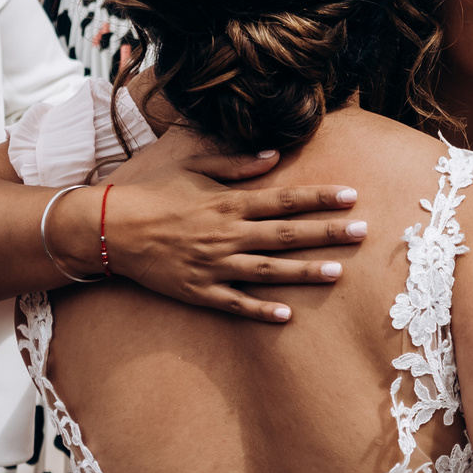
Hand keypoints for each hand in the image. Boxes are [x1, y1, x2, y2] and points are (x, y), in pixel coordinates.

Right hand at [96, 127, 368, 320]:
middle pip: (286, 235)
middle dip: (326, 233)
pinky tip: (287, 315)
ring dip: (304, 272)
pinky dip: (260, 310)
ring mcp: (213, 265)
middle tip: (362, 232)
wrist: (109, 228)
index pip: (284, 199)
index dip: (319, 197)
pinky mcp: (198, 290)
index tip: (351, 196)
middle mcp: (226, 234)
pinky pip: (234, 303)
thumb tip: (274, 156)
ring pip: (268, 271)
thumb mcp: (192, 166)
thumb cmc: (153, 192)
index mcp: (228, 202)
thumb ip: (236, 164)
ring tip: (337, 273)